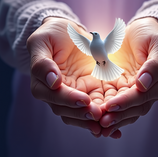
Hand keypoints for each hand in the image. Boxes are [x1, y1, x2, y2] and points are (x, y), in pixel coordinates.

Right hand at [27, 17, 103, 134]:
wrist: (68, 32)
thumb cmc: (52, 34)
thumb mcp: (42, 42)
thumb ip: (43, 63)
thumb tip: (52, 82)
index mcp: (43, 83)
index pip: (54, 96)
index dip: (68, 99)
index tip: (84, 99)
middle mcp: (58, 93)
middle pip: (68, 110)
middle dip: (83, 115)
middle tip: (99, 116)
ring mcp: (75, 93)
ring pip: (82, 113)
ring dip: (94, 120)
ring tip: (109, 124)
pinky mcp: (90, 90)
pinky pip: (96, 105)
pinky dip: (104, 114)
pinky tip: (115, 123)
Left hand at [99, 17, 157, 137]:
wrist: (138, 31)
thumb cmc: (150, 35)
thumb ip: (155, 65)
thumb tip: (143, 85)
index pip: (141, 97)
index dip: (126, 102)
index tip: (111, 105)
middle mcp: (147, 93)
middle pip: (132, 110)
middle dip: (117, 116)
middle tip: (101, 122)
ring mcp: (132, 92)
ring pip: (123, 111)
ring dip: (111, 119)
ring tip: (97, 126)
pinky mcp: (119, 89)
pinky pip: (113, 103)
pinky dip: (106, 112)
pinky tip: (95, 118)